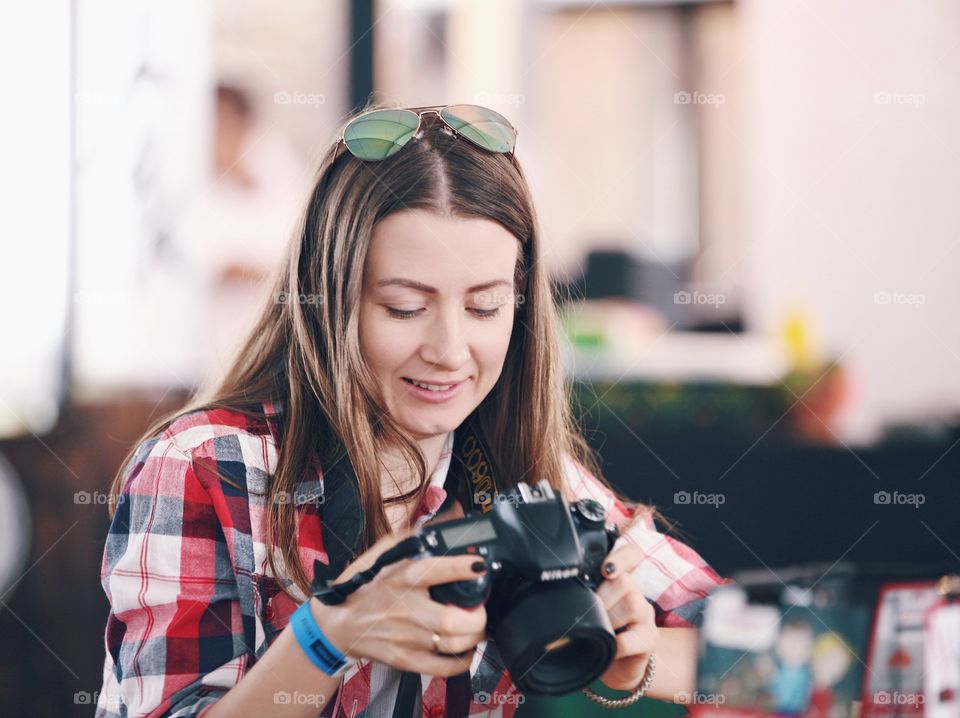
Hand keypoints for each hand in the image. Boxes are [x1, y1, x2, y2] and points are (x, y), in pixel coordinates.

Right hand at [310, 530, 487, 676]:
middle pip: (453, 620)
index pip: (437, 570)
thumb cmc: (363, 586)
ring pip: (453, 644)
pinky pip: (443, 668)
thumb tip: (445, 525)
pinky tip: (465, 649)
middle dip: (477, 615)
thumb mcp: (383, 553)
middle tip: (480, 608)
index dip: (463, 568)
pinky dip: (462, 661)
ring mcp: (406, 637)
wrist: (338, 623)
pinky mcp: (405, 659)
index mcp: (402, 577)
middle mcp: (406, 608)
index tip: (479, 565)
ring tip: (476, 626)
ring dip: (474, 636)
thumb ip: (414, 538)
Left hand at [595, 543, 657, 691]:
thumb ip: (583, 594)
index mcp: (620, 582)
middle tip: (590, 614)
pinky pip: (635, 637)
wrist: (615, 667)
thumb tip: (562, 590)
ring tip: (600, 630)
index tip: (606, 569)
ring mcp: (646, 615)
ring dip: (610, 618)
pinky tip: (609, 647)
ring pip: (632, 603)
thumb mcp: (589, 609)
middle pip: (625, 581)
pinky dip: (618, 644)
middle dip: (602, 597)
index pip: (632, 555)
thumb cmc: (598, 633)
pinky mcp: (651, 638)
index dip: (621, 557)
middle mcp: (637, 594)